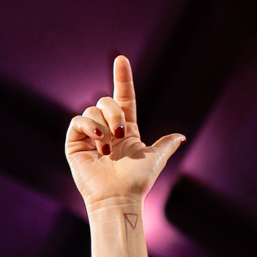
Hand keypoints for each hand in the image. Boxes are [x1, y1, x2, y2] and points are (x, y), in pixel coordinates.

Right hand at [65, 56, 186, 211]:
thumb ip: (166, 144)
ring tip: (107, 147)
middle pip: (106, 101)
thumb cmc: (137, 181)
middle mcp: (107, 129)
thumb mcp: (156, 158)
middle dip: (114, 112)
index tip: (121, 59)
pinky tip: (97, 142)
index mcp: (126, 129)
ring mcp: (90, 135)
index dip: (122, 78)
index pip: (123, 97)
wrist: (118, 197)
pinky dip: (88, 126)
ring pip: (92, 110)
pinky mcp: (75, 142)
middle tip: (119, 133)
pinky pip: (77, 121)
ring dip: (103, 126)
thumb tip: (181, 137)